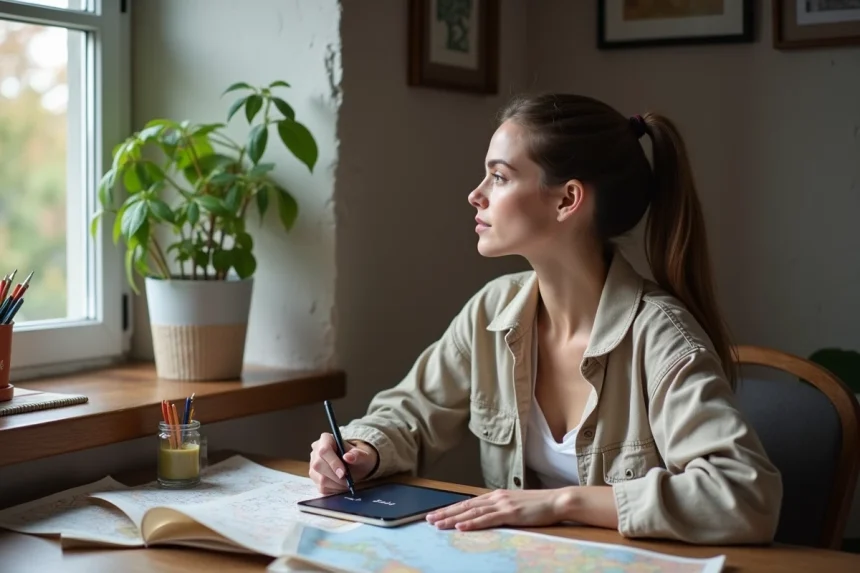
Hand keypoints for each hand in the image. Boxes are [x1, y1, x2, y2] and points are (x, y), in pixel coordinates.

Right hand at [309, 433, 377, 493]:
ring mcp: (313, 465)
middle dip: (335, 476)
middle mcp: (316, 451)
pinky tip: (342, 485)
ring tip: (347, 483)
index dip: (333, 462)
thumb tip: (348, 457)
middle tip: (348, 481)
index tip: (344, 473)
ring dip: (336, 484)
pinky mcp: (314, 478)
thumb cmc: (358, 457)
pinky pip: (322, 488)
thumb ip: (358, 455)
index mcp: (326, 439)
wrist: (356, 466)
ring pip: (320, 479)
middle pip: (318, 465)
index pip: (324, 450)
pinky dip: (334, 490)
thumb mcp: (363, 455)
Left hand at [426, 488, 568, 530]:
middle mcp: (496, 498)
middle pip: (465, 506)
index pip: (468, 503)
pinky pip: (487, 519)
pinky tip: (461, 526)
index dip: (451, 508)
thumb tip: (487, 515)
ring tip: (438, 524)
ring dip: (453, 519)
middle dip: (446, 513)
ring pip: (472, 513)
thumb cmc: (538, 505)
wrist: (557, 500)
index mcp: (496, 496)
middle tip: (429, 519)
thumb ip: (500, 508)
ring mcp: (502, 504)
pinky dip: (472, 523)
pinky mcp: (510, 513)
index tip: (437, 513)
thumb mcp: (515, 505)